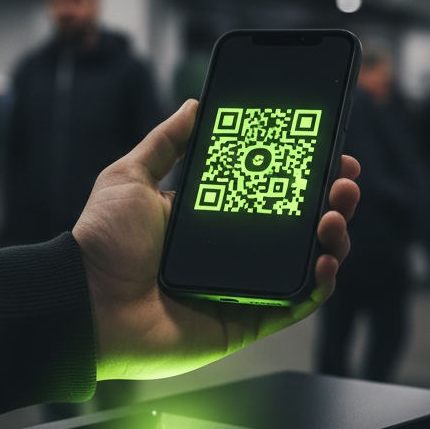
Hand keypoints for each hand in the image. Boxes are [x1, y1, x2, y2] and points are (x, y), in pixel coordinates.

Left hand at [73, 99, 359, 380]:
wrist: (86, 301)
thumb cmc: (101, 242)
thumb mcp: (130, 176)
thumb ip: (165, 142)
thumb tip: (194, 105)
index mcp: (209, 218)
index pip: (270, 193)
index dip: (304, 174)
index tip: (329, 152)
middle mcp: (230, 252)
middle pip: (297, 226)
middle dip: (330, 201)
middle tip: (343, 181)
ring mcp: (240, 288)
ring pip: (304, 264)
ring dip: (331, 238)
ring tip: (334, 215)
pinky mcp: (243, 323)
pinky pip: (292, 306)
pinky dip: (317, 286)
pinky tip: (324, 261)